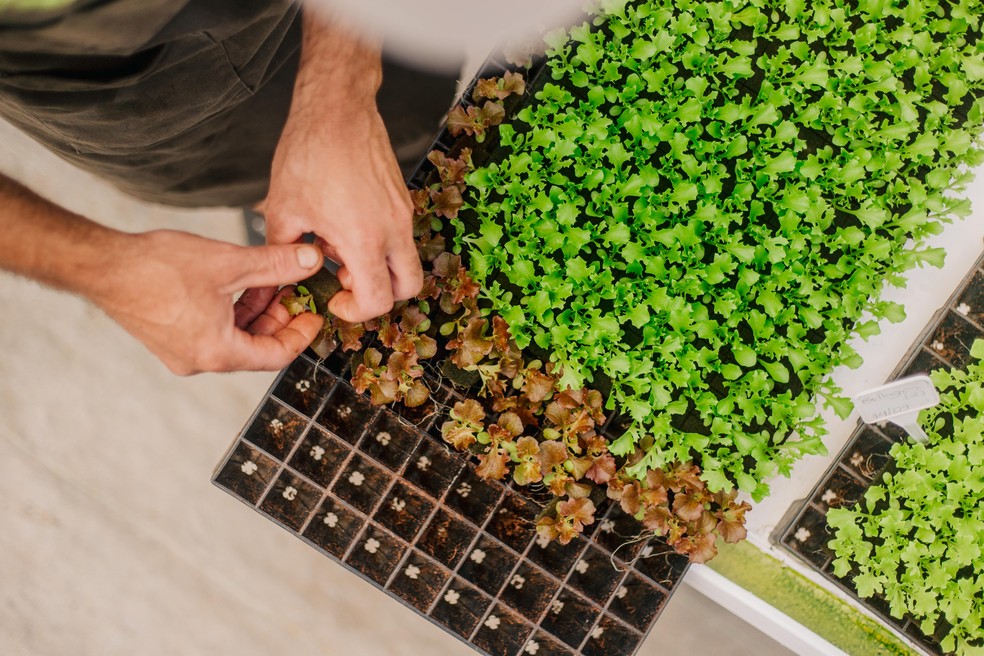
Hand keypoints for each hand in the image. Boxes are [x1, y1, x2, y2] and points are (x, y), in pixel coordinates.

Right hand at [91, 230, 325, 374]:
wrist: (101, 266)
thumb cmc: (158, 268)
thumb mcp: (229, 263)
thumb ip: (275, 265)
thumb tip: (312, 261)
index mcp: (218, 353)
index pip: (276, 356)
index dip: (301, 334)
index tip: (315, 314)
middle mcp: (200, 362)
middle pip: (257, 347)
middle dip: (280, 318)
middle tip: (297, 289)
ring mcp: (182, 353)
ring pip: (236, 337)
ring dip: (257, 311)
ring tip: (271, 280)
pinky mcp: (170, 339)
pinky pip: (214, 331)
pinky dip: (233, 310)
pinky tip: (241, 283)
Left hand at [262, 12, 421, 323]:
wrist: (336, 107)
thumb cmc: (310, 152)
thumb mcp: (284, 210)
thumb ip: (283, 252)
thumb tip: (279, 278)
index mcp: (365, 240)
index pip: (377, 300)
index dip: (355, 311)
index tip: (335, 301)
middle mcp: (393, 229)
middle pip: (407, 288)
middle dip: (380, 295)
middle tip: (346, 284)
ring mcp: (402, 212)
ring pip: (404, 260)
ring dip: (378, 267)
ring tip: (339, 248)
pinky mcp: (402, 197)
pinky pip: (400, 234)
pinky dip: (379, 242)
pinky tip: (345, 223)